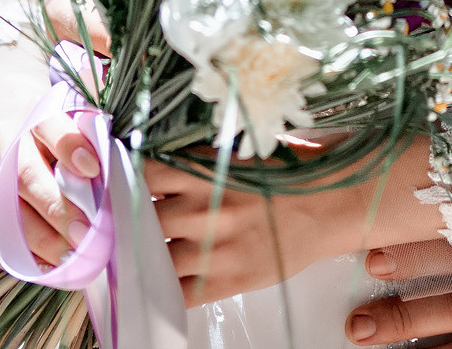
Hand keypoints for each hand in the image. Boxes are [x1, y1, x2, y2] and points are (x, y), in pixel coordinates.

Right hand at [0, 79, 104, 270]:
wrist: (8, 139)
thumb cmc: (57, 141)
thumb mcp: (78, 129)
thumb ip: (101, 145)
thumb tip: (142, 172)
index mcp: (33, 115)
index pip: (48, 125)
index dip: (70, 147)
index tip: (94, 170)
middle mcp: (1, 142)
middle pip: (25, 176)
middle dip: (58, 210)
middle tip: (87, 235)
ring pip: (4, 211)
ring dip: (39, 240)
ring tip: (70, 258)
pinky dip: (10, 257)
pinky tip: (41, 267)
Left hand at [147, 156, 363, 307]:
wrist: (330, 205)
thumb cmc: (288, 175)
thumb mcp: (236, 156)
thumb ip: (195, 164)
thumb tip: (151, 173)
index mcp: (205, 171)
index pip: (143, 174)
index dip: (127, 182)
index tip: (121, 186)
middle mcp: (204, 208)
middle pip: (143, 218)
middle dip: (133, 222)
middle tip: (127, 223)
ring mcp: (215, 248)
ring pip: (155, 258)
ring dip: (146, 258)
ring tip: (143, 253)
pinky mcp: (228, 280)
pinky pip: (180, 294)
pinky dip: (164, 292)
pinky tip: (159, 284)